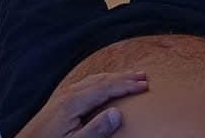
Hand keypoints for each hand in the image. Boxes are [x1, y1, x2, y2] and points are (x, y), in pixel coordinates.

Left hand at [16, 72, 147, 137]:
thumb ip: (96, 130)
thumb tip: (118, 113)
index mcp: (74, 102)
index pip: (106, 88)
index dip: (127, 86)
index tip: (145, 85)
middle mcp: (69, 93)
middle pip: (101, 80)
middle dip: (123, 77)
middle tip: (144, 75)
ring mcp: (63, 95)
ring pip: (93, 80)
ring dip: (113, 77)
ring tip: (129, 76)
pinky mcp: (60, 100)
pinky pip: (85, 83)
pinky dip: (100, 80)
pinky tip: (102, 84)